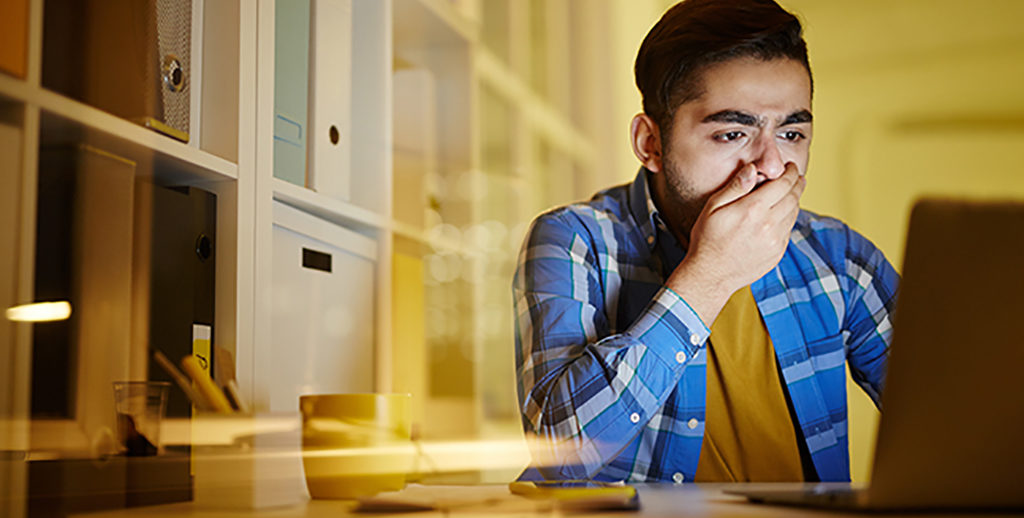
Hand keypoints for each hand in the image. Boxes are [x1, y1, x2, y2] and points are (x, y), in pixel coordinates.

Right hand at [666, 162, 805, 324]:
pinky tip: (781, 214)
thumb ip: (735, 187)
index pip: (783, 184)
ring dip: (795, 200)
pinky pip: (789, 230)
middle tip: (796, 176)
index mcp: (753, 209)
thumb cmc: (707, 240)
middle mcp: (769, 224)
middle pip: (794, 197)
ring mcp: (776, 241)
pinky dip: (789, 218)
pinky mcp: (777, 253)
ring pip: (794, 213)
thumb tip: (752, 169)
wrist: (710, 275)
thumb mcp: (712, 208)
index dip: (789, 172)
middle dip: (797, 183)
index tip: (790, 166)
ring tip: (791, 193)